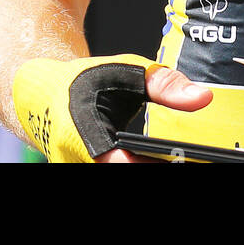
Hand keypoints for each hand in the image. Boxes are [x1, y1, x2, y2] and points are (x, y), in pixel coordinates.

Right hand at [13, 54, 210, 163]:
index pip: (127, 164)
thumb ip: (165, 85)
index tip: (183, 157)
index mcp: (86, 138)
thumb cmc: (81, 80)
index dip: (157, 162)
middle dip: (157, 163)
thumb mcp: (126, 71)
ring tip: (172, 155)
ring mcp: (79, 171)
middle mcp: (79, 164)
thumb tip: (203, 97)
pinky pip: (115, 171)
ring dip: (146, 164)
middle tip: (184, 155)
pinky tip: (157, 158)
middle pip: (127, 172)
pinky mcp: (84, 172)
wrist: (40, 94)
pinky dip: (136, 164)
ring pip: (121, 173)